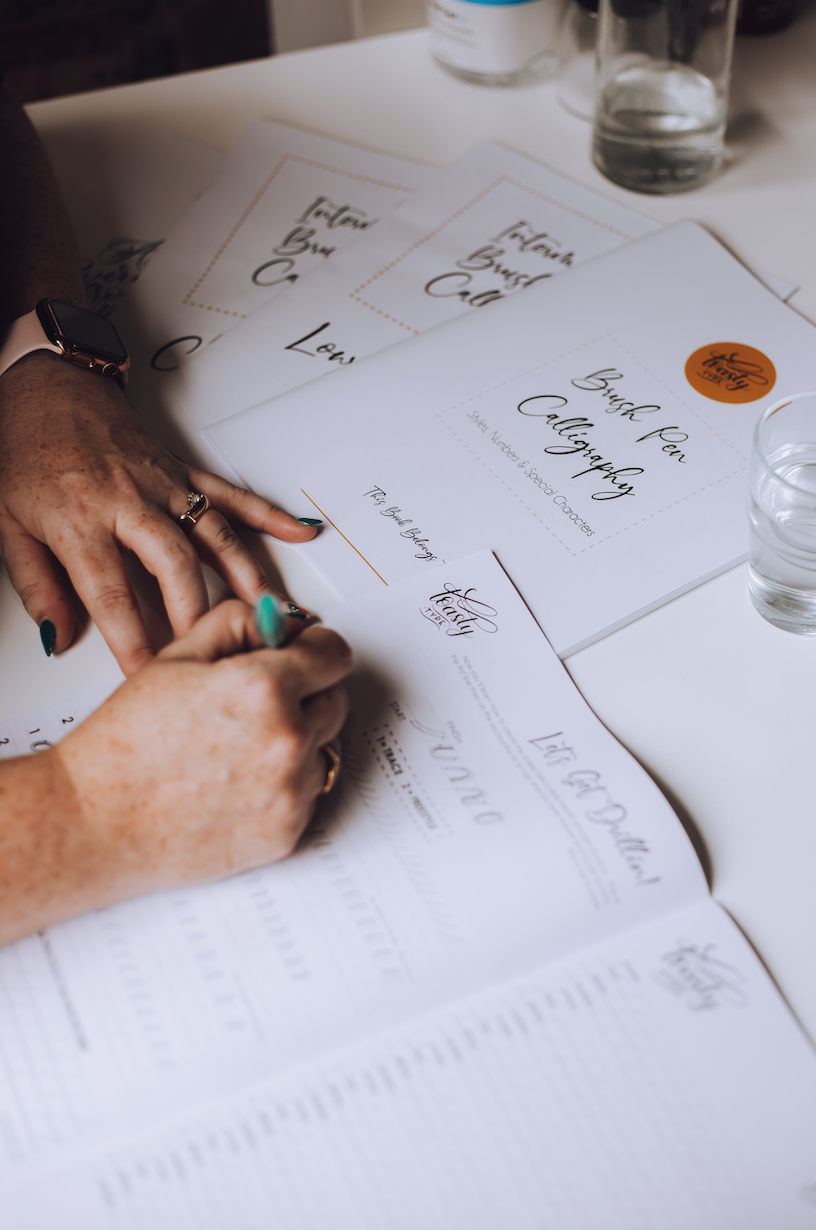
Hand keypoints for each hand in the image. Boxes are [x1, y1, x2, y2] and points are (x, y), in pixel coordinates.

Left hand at [0, 352, 320, 674]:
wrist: (44, 385)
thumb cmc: (24, 446)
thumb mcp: (7, 524)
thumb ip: (37, 585)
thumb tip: (58, 635)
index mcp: (80, 518)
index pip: (110, 594)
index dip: (131, 640)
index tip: (146, 672)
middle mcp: (129, 501)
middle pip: (174, 565)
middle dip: (195, 615)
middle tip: (214, 652)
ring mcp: (162, 484)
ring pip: (215, 535)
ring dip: (248, 577)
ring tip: (273, 613)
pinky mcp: (181, 471)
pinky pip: (231, 495)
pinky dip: (268, 514)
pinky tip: (298, 531)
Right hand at [27, 601, 349, 931]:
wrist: (95, 823)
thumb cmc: (124, 744)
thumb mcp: (175, 657)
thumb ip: (239, 624)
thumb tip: (282, 622)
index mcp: (265, 687)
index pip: (335, 654)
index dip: (315, 648)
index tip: (303, 653)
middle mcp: (288, 739)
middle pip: (336, 701)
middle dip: (307, 693)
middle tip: (256, 702)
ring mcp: (292, 791)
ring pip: (323, 750)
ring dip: (296, 742)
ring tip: (235, 749)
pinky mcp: (287, 833)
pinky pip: (308, 795)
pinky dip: (283, 786)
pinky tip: (235, 783)